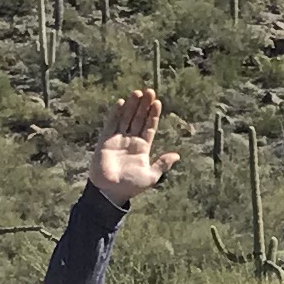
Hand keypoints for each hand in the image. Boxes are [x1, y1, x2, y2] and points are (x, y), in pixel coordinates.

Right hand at [88, 87, 172, 207]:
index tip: (158, 103)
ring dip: (132, 106)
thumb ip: (162, 164)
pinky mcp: (105, 141)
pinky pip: (111, 124)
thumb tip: (177, 155)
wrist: (110, 192)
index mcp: (142, 148)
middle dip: (144, 106)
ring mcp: (118, 139)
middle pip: (138, 118)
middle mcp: (130, 141)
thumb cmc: (131, 186)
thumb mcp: (151, 176)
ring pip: (126, 118)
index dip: (153, 115)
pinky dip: (115, 113)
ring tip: (138, 92)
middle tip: (150, 91)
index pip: (149, 127)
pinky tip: (121, 102)